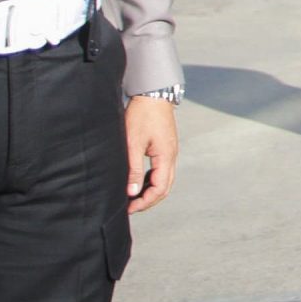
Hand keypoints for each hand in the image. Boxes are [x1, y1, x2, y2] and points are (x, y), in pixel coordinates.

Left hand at [125, 96, 179, 212]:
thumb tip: (132, 192)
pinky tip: (139, 181)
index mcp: (166, 157)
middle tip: (131, 207)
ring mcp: (170, 152)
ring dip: (151, 191)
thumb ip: (133, 169)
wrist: (153, 94)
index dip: (144, 202)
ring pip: (164, 180)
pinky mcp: (166, 147)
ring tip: (133, 196)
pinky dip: (152, 180)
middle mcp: (172, 156)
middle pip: (165, 188)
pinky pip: (162, 170)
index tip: (128, 208)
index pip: (159, 189)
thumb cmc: (142, 115)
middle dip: (149, 200)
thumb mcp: (133, 144)